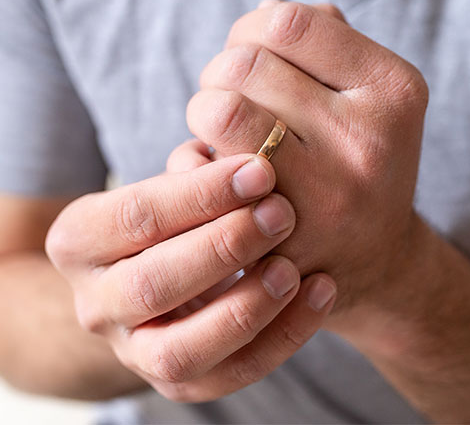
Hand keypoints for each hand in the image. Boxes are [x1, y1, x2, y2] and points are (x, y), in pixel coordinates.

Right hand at [46, 152, 335, 400]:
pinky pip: (230, 373)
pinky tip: (318, 291)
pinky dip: (281, 337)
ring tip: (293, 268)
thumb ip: (197, 174)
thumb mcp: (174, 186)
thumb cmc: (174, 217)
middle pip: (153, 283)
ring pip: (181, 349)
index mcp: (79, 240)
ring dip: (246, 306)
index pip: (136, 215)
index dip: (201, 194)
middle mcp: (95, 303)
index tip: (261, 169)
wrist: (162, 275)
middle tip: (282, 213)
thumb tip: (249, 160)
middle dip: (224, 246)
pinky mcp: (176, 381)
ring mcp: (133, 351)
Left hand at [188, 1, 427, 314]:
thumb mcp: (371, 96)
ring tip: (223, 133)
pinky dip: (192, 161)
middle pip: (244, 64)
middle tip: (233, 99)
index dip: (249, 31)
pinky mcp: (283, 237)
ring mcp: (326, 195)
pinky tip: (216, 174)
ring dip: (204, 113)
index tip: (252, 59)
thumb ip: (327, 40)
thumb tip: (261, 13)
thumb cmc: (360, 162)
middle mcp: (367, 140)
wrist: (378, 259)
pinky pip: (201, 173)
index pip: (287, 24)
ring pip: (219, 110)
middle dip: (221, 74)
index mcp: (394, 90)